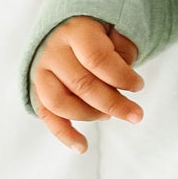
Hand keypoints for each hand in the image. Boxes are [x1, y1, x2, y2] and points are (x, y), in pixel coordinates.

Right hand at [30, 16, 144, 152]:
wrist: (68, 30)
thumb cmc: (100, 35)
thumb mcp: (115, 31)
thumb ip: (122, 50)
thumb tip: (123, 80)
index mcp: (75, 31)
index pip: (96, 58)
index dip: (121, 76)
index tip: (139, 86)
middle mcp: (53, 51)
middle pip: (81, 84)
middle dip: (113, 103)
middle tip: (136, 115)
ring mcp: (42, 72)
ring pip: (60, 102)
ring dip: (90, 115)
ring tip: (109, 116)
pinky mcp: (38, 91)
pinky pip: (46, 116)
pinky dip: (63, 134)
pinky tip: (82, 147)